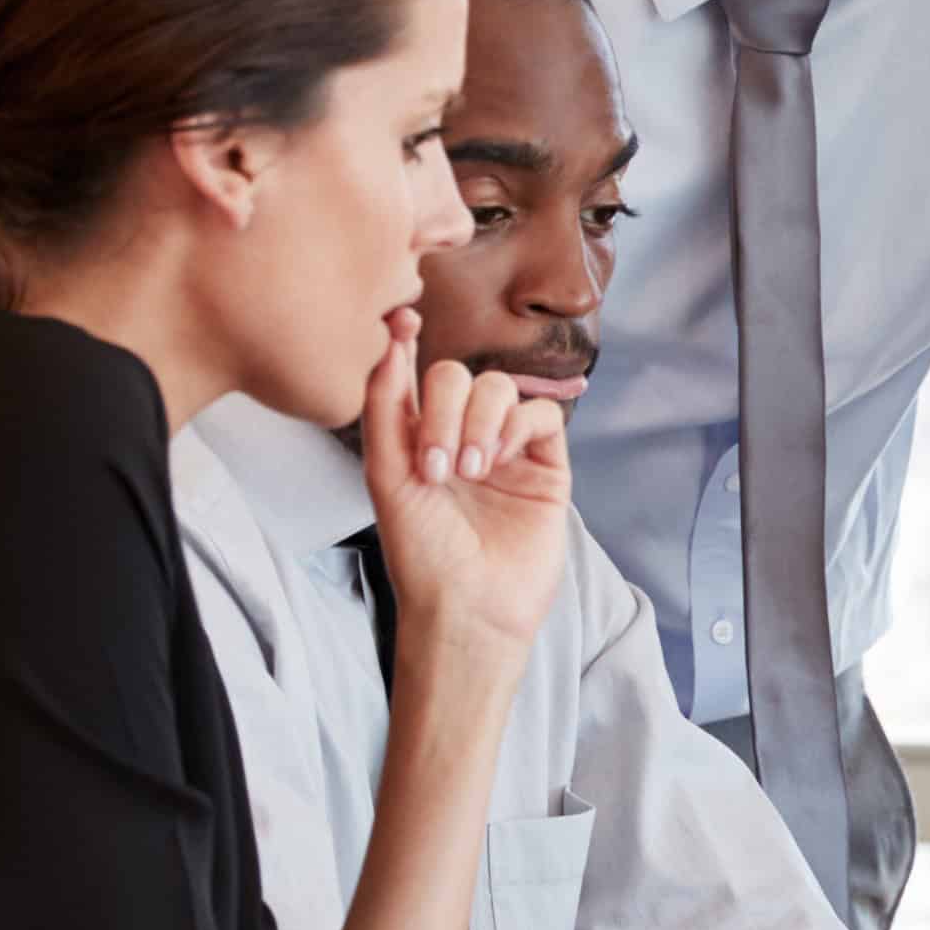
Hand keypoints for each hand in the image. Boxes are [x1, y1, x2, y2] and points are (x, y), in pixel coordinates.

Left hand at [357, 309, 571, 662]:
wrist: (468, 607)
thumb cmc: (420, 554)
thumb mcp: (385, 475)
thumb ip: (384, 407)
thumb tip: (391, 341)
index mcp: (416, 439)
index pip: (415, 376)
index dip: (408, 342)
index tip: (403, 321)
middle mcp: (461, 437)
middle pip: (458, 377)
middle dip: (446, 408)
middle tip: (437, 464)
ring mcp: (505, 450)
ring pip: (500, 389)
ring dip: (481, 420)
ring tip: (470, 471)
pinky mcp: (545, 465)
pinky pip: (539, 416)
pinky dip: (516, 426)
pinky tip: (499, 461)